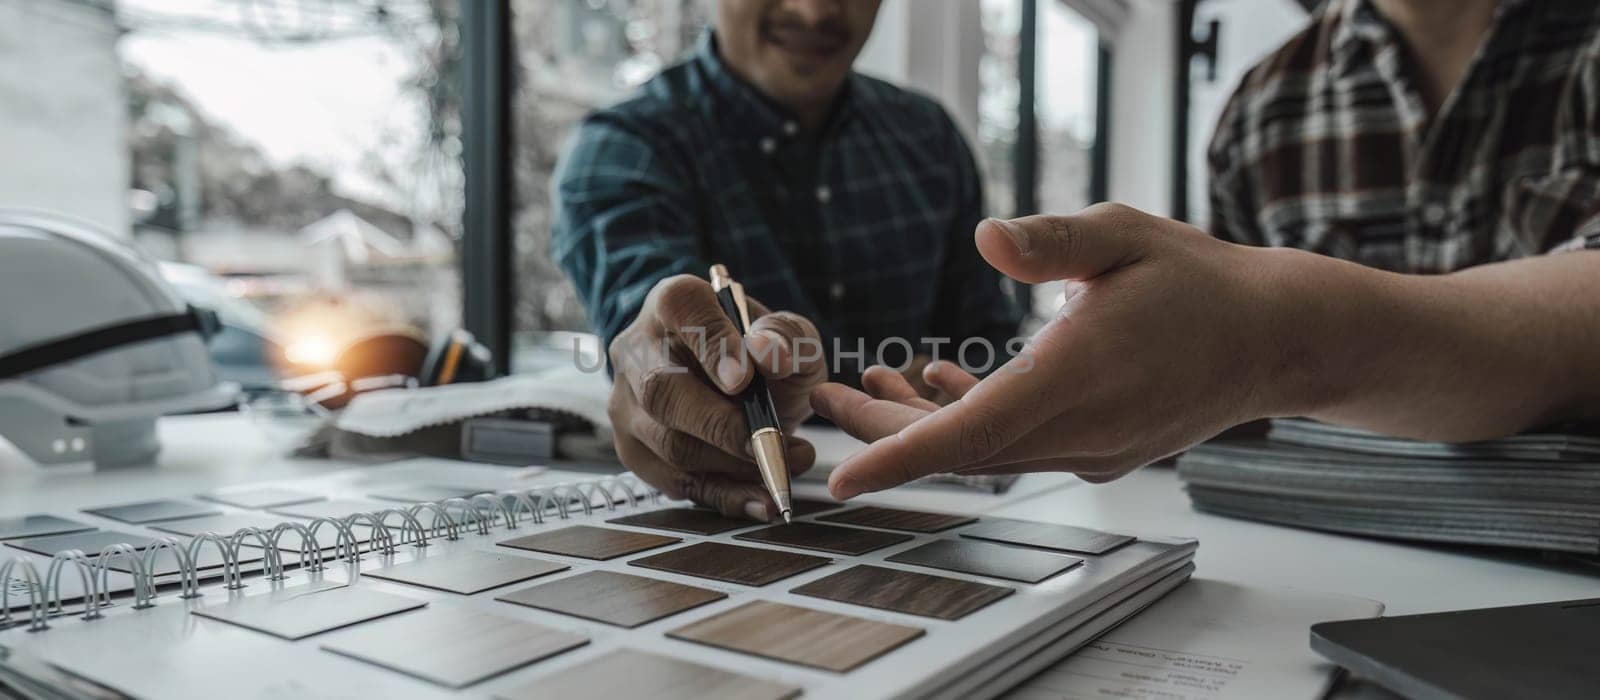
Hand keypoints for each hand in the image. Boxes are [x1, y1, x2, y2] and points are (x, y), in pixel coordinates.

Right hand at [608, 275, 826, 519]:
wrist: (738, 385)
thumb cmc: (760, 354)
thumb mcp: (787, 335)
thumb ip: (786, 336)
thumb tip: (769, 352)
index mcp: (674, 303)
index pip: (682, 312)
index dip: (712, 346)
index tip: (745, 379)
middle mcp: (637, 349)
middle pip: (661, 390)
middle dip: (721, 424)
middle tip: (774, 441)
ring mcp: (627, 403)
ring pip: (668, 443)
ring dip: (733, 464)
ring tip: (789, 462)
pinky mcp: (634, 450)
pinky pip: (674, 482)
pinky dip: (724, 496)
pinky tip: (763, 501)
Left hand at [811, 203, 1305, 497]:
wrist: (1276, 339)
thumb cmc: (1200, 280)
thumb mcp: (1125, 235)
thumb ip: (1052, 240)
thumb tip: (986, 238)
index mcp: (1078, 378)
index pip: (972, 434)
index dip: (901, 454)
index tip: (843, 478)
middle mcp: (1082, 430)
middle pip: (961, 450)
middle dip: (884, 430)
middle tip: (823, 397)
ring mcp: (1092, 450)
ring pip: (986, 451)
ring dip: (924, 423)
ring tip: (871, 380)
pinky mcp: (1100, 451)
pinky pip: (1018, 447)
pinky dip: (971, 421)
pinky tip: (942, 381)